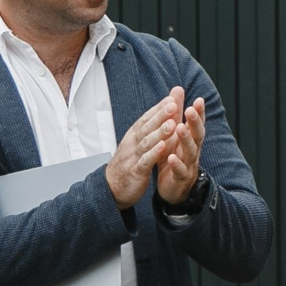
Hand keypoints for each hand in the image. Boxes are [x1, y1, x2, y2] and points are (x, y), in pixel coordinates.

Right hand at [105, 91, 180, 208]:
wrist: (111, 187)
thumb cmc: (128, 162)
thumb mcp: (137, 143)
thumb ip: (149, 128)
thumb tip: (160, 113)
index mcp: (134, 135)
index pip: (147, 118)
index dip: (159, 108)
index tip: (172, 98)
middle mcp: (133, 143)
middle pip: (148, 126)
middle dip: (161, 115)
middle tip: (173, 104)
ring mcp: (133, 156)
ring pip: (147, 142)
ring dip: (159, 132)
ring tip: (172, 123)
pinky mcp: (135, 171)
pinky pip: (145, 161)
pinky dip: (154, 153)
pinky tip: (163, 147)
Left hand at [155, 91, 206, 204]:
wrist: (174, 189)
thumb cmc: (174, 158)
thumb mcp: (174, 135)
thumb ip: (176, 113)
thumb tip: (178, 89)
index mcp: (191, 140)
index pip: (196, 124)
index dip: (199, 113)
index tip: (198, 99)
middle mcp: (192, 151)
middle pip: (197, 135)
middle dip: (195, 122)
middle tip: (191, 109)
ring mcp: (188, 165)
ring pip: (190, 151)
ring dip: (185, 139)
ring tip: (180, 128)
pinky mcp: (180, 178)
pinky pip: (180, 171)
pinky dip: (176, 164)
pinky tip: (171, 157)